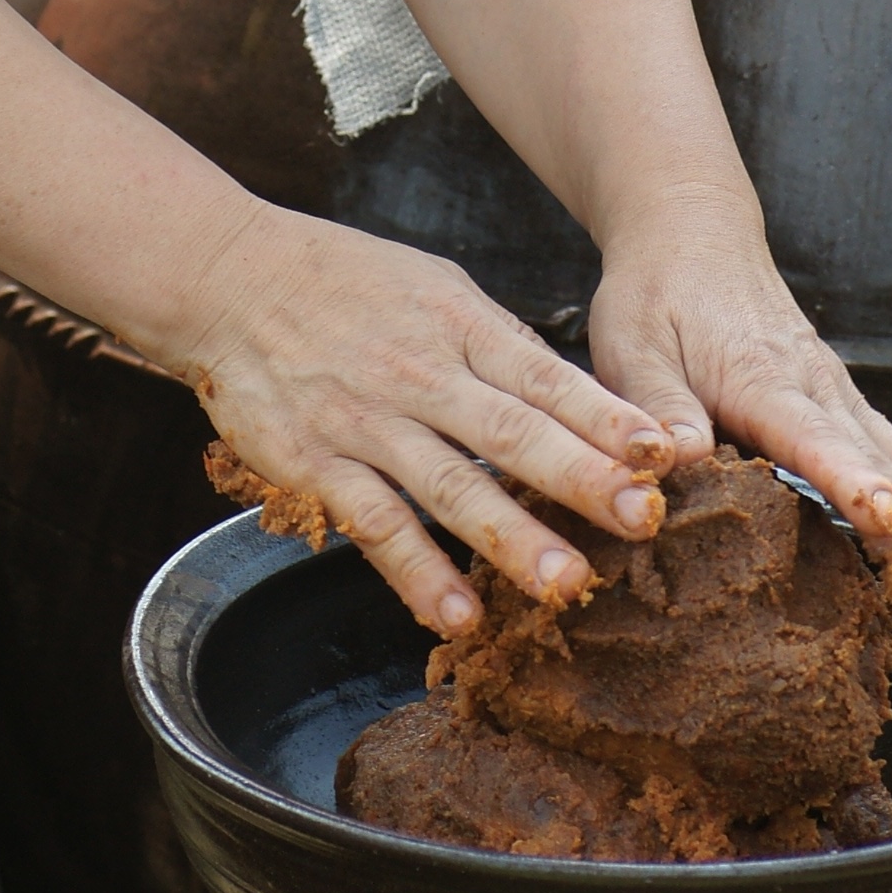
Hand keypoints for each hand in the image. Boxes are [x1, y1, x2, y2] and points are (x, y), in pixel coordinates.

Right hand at [172, 201, 675, 637]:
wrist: (228, 278)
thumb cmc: (342, 281)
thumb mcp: (433, 286)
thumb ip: (497, 342)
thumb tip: (572, 396)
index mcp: (459, 324)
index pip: (547, 377)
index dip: (606, 418)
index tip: (663, 454)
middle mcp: (422, 373)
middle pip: (514, 432)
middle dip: (583, 479)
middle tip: (646, 521)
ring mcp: (368, 422)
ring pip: (450, 486)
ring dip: (511, 537)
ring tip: (567, 585)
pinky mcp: (317, 465)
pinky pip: (375, 523)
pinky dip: (417, 571)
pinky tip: (458, 614)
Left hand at [589, 202, 891, 620]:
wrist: (693, 234)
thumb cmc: (656, 297)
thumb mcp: (631, 347)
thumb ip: (654, 407)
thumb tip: (672, 462)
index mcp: (764, 380)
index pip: (813, 436)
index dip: (851, 480)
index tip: (888, 520)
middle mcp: (819, 390)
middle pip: (888, 463)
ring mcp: (841, 399)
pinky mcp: (845, 409)